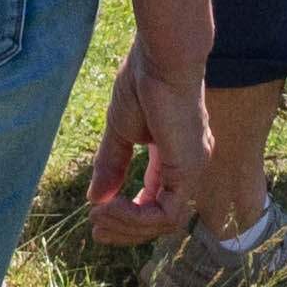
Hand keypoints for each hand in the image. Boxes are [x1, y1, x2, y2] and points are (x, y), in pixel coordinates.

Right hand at [79, 44, 238, 244]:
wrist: (160, 57)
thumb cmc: (143, 82)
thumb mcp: (120, 130)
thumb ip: (112, 164)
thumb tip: (95, 198)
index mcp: (174, 156)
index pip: (156, 201)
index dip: (128, 216)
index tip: (97, 216)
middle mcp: (188, 166)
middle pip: (161, 218)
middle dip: (125, 229)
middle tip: (95, 228)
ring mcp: (192, 170)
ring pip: (164, 222)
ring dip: (127, 225)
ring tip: (98, 216)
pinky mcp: (189, 170)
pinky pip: (165, 213)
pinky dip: (135, 217)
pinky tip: (110, 205)